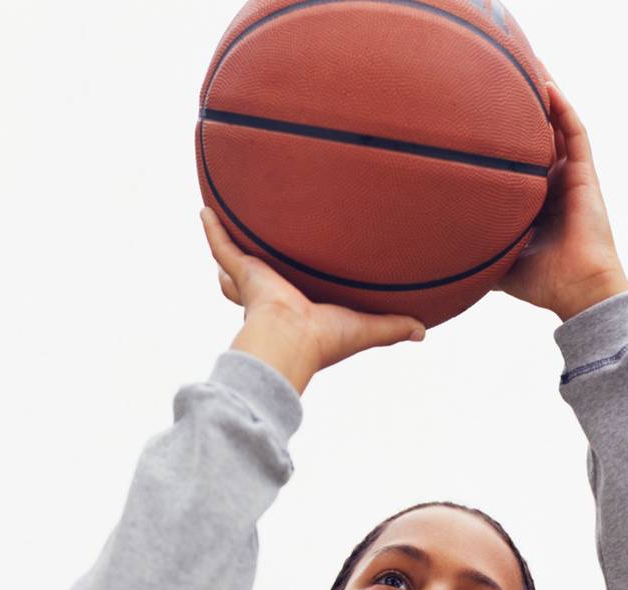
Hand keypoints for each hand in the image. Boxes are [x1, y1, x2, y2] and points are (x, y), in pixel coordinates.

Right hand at [200, 207, 426, 395]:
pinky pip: (223, 246)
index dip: (290, 291)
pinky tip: (205, 210)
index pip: (290, 298)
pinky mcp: (244, 272)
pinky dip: (212, 230)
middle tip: (250, 259)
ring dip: (228, 249)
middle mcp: (271, 296)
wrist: (293, 338)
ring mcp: (254, 283)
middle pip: (256, 283)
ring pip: (236, 263)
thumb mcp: (365, 329)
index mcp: (295, 309)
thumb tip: (423, 331)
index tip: (292, 287)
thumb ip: (391, 327)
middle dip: (249, 272)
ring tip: (221, 224)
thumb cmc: (325, 340)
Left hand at [492, 63, 627, 320]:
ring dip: (542, 97)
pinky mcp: (585, 174)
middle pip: (534, 135)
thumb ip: (473, 250)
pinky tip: (546, 85)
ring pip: (556, 125)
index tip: (470, 120)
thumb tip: (432, 254)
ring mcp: (570, 176)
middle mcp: (551, 183)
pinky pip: (576, 132)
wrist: (576, 290)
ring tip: (523, 66)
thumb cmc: (540, 282)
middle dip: (516, 109)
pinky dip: (562, 108)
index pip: (514, 162)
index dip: (498, 140)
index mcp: (532, 202)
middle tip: (490, 83)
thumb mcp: (497, 261)